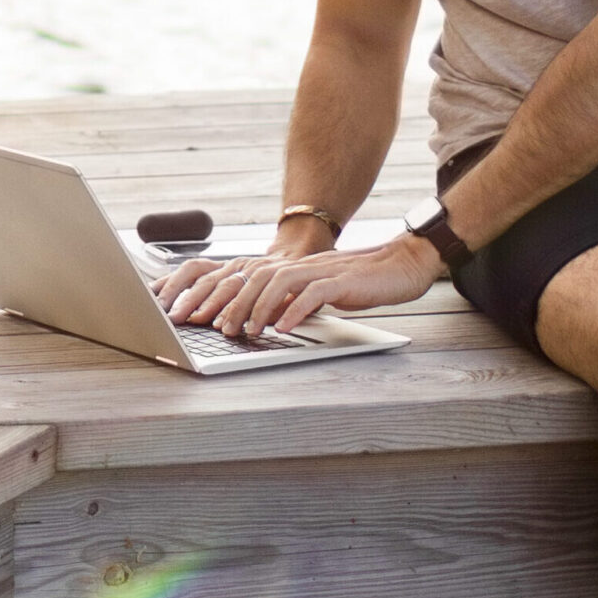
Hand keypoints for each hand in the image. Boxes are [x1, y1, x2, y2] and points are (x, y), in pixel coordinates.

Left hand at [160, 233, 440, 336]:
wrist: (401, 265)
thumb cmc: (359, 283)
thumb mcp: (316, 293)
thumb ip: (290, 301)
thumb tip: (261, 321)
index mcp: (289, 268)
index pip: (243, 278)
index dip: (217, 295)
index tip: (196, 317)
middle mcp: (298, 265)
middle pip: (252, 278)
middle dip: (227, 303)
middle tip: (212, 327)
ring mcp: (319, 271)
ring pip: (277, 284)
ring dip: (257, 308)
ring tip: (246, 332)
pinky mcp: (341, 281)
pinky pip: (313, 293)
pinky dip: (295, 310)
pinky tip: (284, 328)